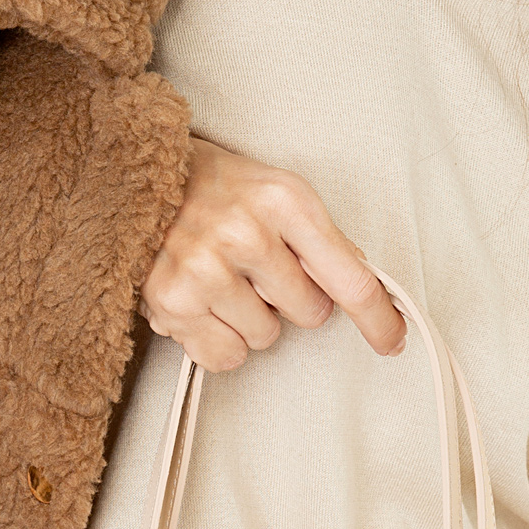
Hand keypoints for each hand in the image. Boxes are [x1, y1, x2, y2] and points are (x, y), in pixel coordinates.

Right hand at [141, 136, 404, 372]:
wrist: (136, 172)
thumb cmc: (217, 188)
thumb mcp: (280, 193)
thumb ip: (322, 241)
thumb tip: (366, 289)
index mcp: (285, 201)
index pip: (349, 278)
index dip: (377, 317)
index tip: (392, 340)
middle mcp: (246, 233)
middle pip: (310, 314)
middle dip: (291, 299)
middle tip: (257, 268)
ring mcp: (204, 269)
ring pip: (265, 338)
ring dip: (250, 319)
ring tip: (221, 278)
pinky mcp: (171, 301)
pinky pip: (224, 356)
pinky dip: (217, 339)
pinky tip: (201, 302)